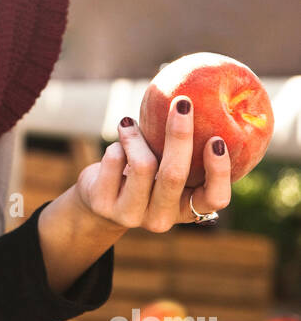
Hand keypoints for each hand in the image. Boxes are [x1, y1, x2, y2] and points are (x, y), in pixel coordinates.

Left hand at [72, 96, 232, 232]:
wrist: (100, 201)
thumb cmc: (145, 176)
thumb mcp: (167, 169)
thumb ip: (185, 152)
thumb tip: (196, 100)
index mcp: (187, 209)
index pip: (216, 199)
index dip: (219, 171)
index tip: (215, 139)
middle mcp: (162, 219)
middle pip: (174, 174)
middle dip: (180, 134)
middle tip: (182, 103)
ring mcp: (132, 216)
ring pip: (142, 164)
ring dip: (136, 136)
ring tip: (129, 124)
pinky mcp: (104, 206)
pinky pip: (115, 160)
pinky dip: (118, 144)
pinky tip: (117, 145)